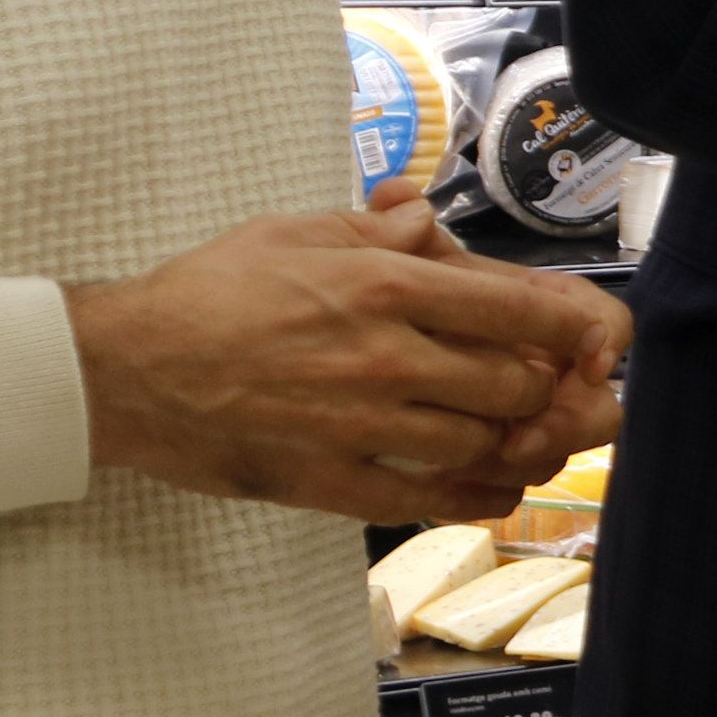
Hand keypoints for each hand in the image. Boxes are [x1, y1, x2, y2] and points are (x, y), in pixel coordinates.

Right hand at [68, 205, 631, 524]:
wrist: (125, 369)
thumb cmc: (209, 292)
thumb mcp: (297, 230)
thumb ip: (377, 228)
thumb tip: (429, 217)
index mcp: (385, 286)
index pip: (516, 309)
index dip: (573, 328)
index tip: (592, 336)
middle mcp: (387, 358)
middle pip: (515, 383)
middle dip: (550, 387)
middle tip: (558, 388)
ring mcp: (360, 427)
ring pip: (483, 444)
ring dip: (518, 441)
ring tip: (531, 433)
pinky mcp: (330, 482)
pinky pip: (428, 499)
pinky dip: (478, 496)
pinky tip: (498, 488)